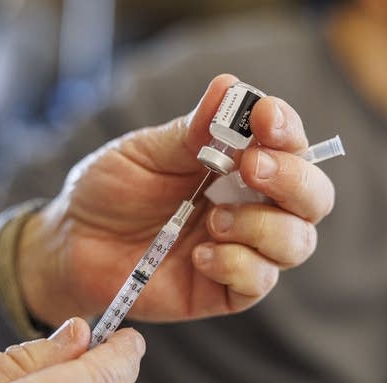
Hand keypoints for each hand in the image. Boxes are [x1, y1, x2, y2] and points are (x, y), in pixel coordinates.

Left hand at [20, 74, 334, 325]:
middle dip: (293, 181)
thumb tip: (230, 86)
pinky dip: (237, 265)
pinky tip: (199, 255)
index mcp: (237, 166)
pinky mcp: (223, 290)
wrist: (73, 242)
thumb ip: (191, 130)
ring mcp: (241, 250)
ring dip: (262, 227)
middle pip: (313, 199)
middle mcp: (250, 207)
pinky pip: (258, 283)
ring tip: (210, 220)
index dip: (288, 130)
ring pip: (297, 243)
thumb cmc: (110, 190)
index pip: (290, 146)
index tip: (264, 117)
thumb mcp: (146, 152)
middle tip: (252, 167)